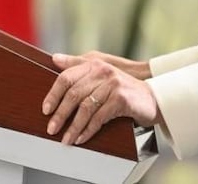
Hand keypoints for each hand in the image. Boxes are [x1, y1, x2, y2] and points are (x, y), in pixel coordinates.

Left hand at [42, 53, 160, 145]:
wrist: (152, 98)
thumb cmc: (123, 88)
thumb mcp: (100, 71)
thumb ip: (78, 65)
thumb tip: (54, 59)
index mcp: (94, 64)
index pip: (66, 77)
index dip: (53, 94)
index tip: (45, 109)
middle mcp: (102, 71)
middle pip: (74, 94)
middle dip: (60, 114)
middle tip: (51, 129)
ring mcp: (112, 84)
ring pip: (85, 108)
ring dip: (73, 126)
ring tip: (66, 138)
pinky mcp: (121, 98)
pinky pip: (99, 117)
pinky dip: (88, 130)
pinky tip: (82, 138)